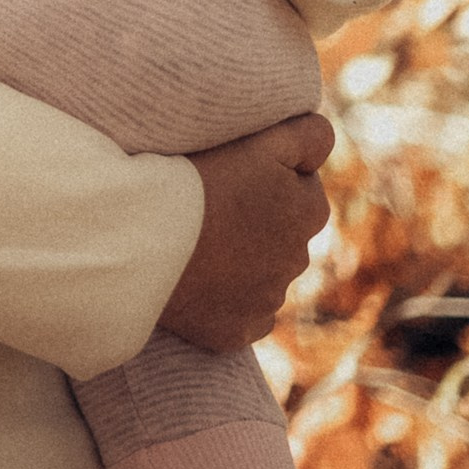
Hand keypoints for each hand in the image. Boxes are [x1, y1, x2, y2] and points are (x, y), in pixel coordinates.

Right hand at [160, 113, 335, 350]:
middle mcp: (298, 261)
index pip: (302, 185)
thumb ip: (308, 135)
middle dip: (258, 220)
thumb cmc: (198, 180)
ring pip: (261, 274)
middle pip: (281, 232)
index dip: (269, 174)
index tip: (234, 173)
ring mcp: (266, 301)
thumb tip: (325, 141)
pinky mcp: (237, 332)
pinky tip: (196, 281)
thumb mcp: (260, 141)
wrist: (142, 238)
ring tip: (195, 240)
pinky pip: (240, 314)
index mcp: (310, 211)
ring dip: (241, 260)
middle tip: (212, 205)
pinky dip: (224, 301)